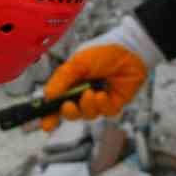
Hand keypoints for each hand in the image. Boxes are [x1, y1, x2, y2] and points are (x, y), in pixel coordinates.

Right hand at [41, 15, 161, 130]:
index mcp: (71, 82)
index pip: (57, 102)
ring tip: (91, 93)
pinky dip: (102, 106)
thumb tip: (47, 95)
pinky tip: (103, 95)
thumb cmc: (103, 52)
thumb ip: (62, 79)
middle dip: (69, 113)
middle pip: (71, 113)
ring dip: (87, 106)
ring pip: (88, 115)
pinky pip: (105, 113)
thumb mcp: (77, 63)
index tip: (45, 124)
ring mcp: (98, 100)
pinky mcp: (113, 104)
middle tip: (68, 106)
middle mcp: (83, 93)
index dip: (50, 115)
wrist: (130, 51)